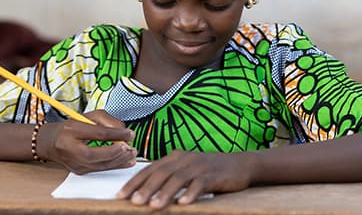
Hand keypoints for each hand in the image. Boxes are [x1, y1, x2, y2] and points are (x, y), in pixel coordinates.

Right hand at [36, 109, 136, 173]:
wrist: (50, 143)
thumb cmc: (69, 128)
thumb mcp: (86, 117)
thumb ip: (105, 121)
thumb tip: (123, 131)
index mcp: (71, 131)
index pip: (97, 133)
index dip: (116, 134)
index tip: (130, 133)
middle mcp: (71, 150)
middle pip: (97, 154)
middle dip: (118, 152)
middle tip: (131, 147)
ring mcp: (74, 163)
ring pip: (100, 165)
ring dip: (119, 160)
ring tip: (132, 154)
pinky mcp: (80, 171)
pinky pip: (100, 169)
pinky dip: (114, 165)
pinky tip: (125, 161)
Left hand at [116, 150, 255, 208]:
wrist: (240, 164)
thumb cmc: (209, 171)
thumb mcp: (186, 170)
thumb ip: (168, 177)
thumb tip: (145, 191)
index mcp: (174, 157)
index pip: (149, 170)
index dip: (134, 182)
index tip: (121, 195)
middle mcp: (184, 159)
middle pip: (160, 173)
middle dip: (145, 188)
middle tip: (133, 202)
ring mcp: (199, 166)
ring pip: (177, 179)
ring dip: (164, 193)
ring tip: (153, 206)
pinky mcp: (214, 175)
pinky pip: (200, 184)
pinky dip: (191, 194)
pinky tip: (183, 204)